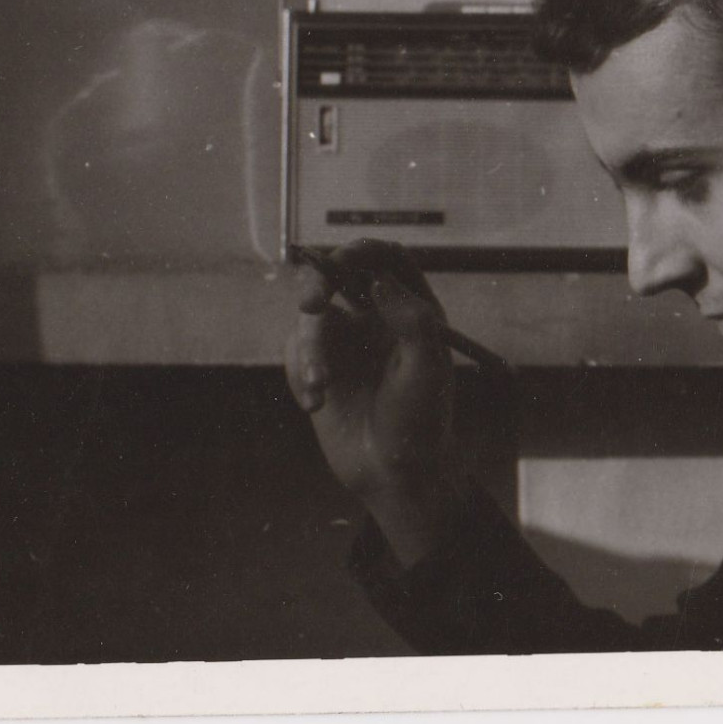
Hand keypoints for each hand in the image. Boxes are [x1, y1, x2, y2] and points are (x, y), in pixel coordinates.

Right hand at [286, 240, 455, 501]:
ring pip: (311, 317)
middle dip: (318, 281)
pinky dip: (300, 374)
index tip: (346, 260)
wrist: (391, 473)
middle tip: (310, 302)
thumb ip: (412, 320)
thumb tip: (381, 281)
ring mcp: (345, 339)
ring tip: (320, 388)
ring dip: (310, 350)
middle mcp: (375, 317)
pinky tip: (315, 404)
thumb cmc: (420, 422)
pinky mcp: (318, 364)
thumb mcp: (427, 370)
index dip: (365, 251)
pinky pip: (295, 351)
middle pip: (338, 274)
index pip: (386, 260)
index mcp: (410, 310)